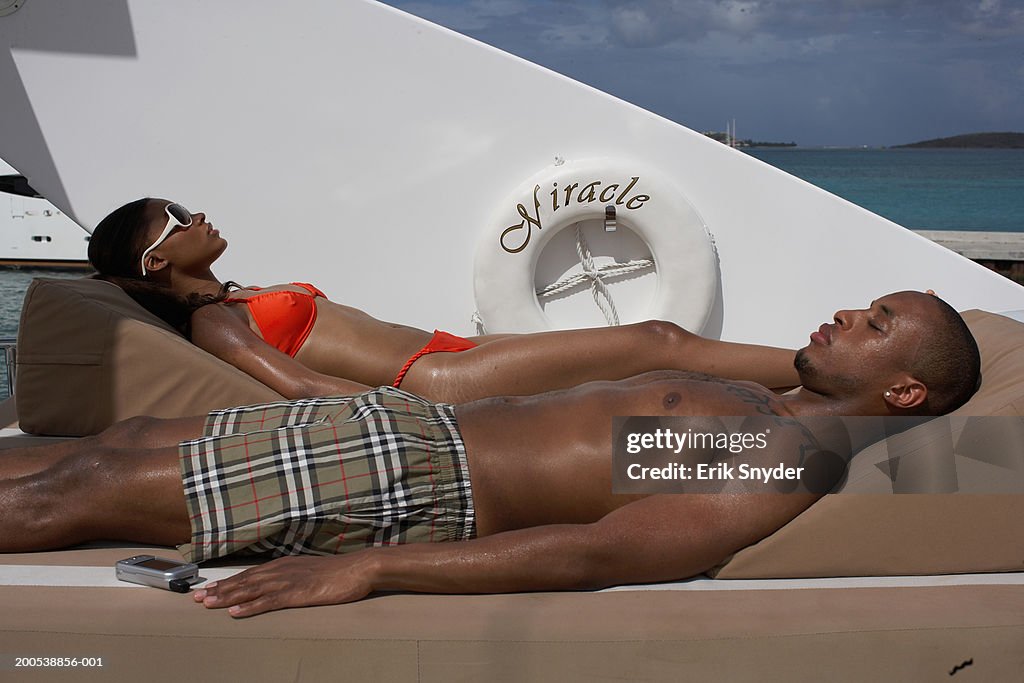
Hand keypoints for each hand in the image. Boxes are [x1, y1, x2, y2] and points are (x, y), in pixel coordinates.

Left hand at [193, 554, 375, 616]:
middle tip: (197, 597)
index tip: (208, 588)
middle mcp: (281, 571)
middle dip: (219, 589)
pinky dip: (250, 607)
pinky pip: (269, 601)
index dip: (227, 582)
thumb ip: (293, 576)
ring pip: (251, 590)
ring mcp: (288, 581)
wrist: (358, 568)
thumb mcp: (310, 571)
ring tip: (207, 604)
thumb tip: (281, 584)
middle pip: (244, 581)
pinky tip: (235, 612)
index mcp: (284, 565)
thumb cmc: (338, 572)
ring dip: (227, 597)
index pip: (249, 574)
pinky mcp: (297, 594)